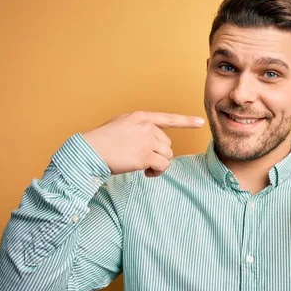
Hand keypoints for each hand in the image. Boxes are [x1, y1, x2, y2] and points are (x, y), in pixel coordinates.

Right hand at [82, 111, 204, 176]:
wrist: (89, 151)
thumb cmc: (102, 141)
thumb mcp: (121, 125)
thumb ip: (138, 129)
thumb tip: (152, 141)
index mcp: (141, 117)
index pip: (168, 118)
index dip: (186, 122)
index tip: (200, 122)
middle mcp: (146, 127)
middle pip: (168, 144)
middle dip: (159, 154)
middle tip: (145, 161)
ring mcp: (147, 141)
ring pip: (168, 155)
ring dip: (159, 164)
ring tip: (144, 167)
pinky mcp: (145, 156)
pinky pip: (163, 166)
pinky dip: (158, 172)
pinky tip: (147, 173)